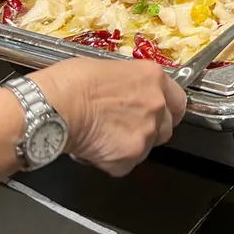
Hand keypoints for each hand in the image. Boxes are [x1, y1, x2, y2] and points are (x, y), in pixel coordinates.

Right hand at [29, 58, 187, 175]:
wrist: (56, 104)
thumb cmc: (72, 81)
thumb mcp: (111, 69)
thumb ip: (132, 85)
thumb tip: (128, 95)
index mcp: (154, 78)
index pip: (178, 101)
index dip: (166, 110)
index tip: (156, 114)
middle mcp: (157, 104)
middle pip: (166, 127)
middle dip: (149, 130)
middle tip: (123, 127)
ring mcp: (146, 132)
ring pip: (146, 148)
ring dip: (129, 146)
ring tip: (103, 136)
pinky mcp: (130, 156)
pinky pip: (125, 164)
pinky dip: (110, 161)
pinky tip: (94, 148)